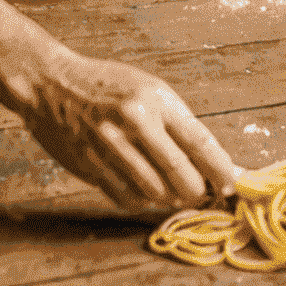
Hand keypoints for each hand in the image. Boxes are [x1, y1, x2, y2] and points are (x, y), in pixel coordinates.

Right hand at [22, 49, 239, 211]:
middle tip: (203, 192)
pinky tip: (145, 189)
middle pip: (180, 175)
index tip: (232, 182)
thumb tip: (204, 159)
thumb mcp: (148, 89)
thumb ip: (174, 122)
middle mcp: (135, 123)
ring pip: (155, 192)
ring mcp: (111, 148)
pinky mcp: (92, 168)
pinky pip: (127, 198)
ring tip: (174, 190)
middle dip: (197, 190)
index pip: (198, 141)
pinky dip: (141, 200)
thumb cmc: (107, 84)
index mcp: (156, 99)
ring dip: (169, 197)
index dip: (219, 167)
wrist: (53, 84)